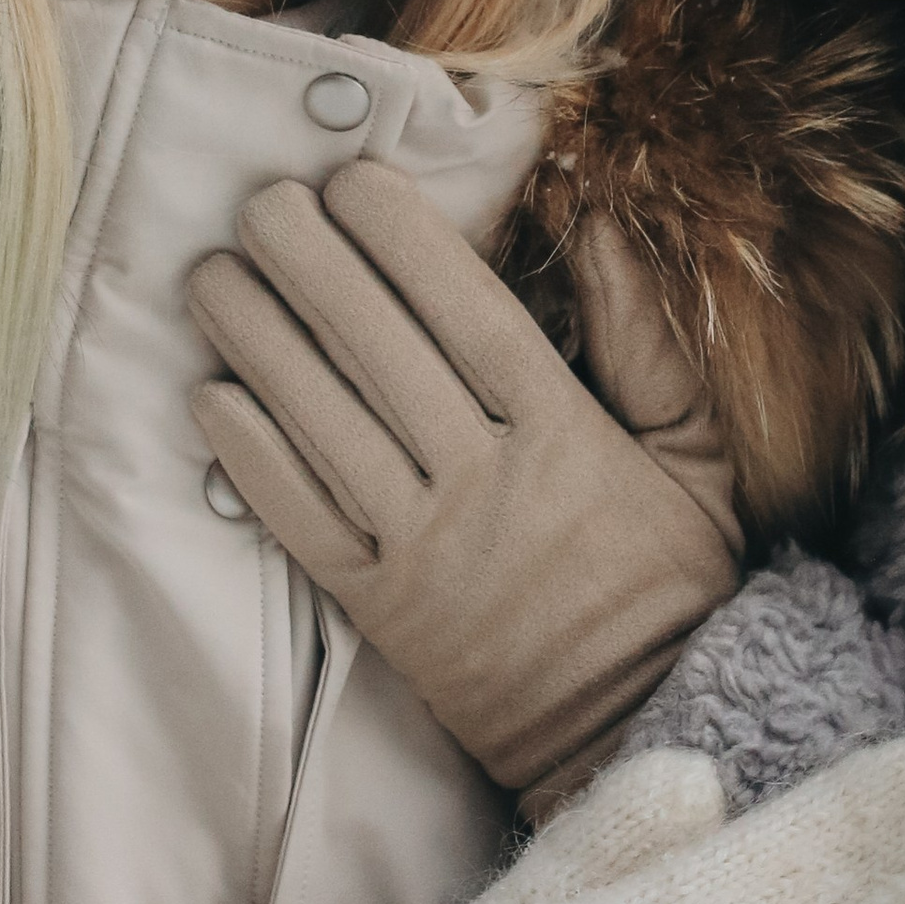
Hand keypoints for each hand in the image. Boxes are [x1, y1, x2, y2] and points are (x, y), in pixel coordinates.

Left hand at [187, 161, 740, 803]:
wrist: (638, 725)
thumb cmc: (670, 577)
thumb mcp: (693, 453)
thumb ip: (643, 340)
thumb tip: (600, 223)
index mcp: (565, 436)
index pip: (470, 316)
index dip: (403, 241)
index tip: (352, 179)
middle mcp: (486, 484)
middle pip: (380, 354)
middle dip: (310, 266)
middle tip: (257, 200)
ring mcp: (426, 550)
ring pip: (325, 426)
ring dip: (260, 343)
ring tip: (212, 275)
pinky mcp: (380, 609)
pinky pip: (301, 522)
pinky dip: (251, 458)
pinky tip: (212, 395)